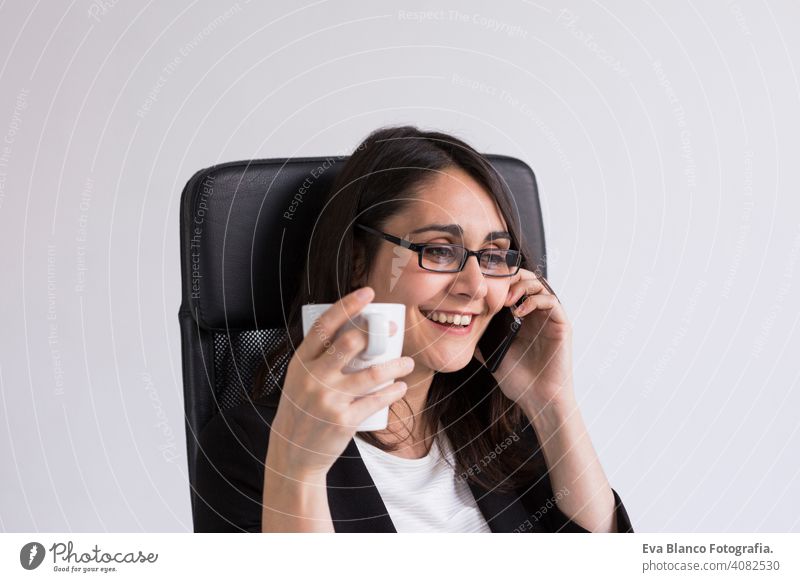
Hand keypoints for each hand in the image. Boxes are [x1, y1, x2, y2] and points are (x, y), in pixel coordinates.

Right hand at [268, 287, 414, 478]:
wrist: (292, 452)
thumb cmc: (300, 411)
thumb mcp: (299, 380)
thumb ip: (319, 359)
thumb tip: (353, 334)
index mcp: (300, 362)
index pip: (324, 326)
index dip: (347, 305)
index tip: (367, 293)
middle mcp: (313, 378)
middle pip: (350, 344)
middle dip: (376, 333)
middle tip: (391, 331)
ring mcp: (328, 400)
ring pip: (370, 374)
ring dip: (394, 365)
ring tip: (406, 362)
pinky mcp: (344, 420)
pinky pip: (375, 401)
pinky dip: (392, 391)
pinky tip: (400, 386)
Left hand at [474, 268, 574, 412]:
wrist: (537, 399)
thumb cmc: (518, 380)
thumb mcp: (492, 354)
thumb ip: (481, 338)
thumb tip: (460, 328)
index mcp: (523, 318)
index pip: (515, 286)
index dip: (502, 281)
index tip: (484, 287)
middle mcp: (538, 315)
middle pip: (528, 280)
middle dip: (512, 278)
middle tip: (496, 288)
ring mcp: (550, 319)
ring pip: (541, 285)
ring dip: (522, 287)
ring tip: (505, 300)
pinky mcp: (562, 325)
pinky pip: (552, 301)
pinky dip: (535, 300)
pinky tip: (519, 311)